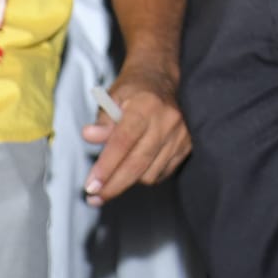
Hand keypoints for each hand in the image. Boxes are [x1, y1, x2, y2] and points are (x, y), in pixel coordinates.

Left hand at [82, 61, 189, 206]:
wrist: (162, 79)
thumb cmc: (131, 91)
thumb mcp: (111, 98)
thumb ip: (101, 121)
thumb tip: (89, 135)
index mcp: (146, 106)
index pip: (123, 142)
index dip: (106, 167)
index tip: (90, 186)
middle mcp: (167, 121)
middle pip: (137, 164)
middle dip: (113, 186)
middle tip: (93, 198)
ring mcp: (181, 135)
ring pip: (150, 174)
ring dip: (128, 181)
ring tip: (112, 177)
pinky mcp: (187, 146)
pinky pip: (162, 173)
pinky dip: (144, 176)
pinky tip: (132, 170)